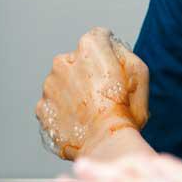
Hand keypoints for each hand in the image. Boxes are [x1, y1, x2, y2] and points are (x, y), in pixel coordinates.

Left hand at [35, 27, 150, 159]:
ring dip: (73, 95)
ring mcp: (49, 86)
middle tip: (101, 96)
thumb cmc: (125, 108)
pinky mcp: (42, 108)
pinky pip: (52, 107)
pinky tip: (78, 124)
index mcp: (88, 47)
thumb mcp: (139, 71)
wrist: (105, 143)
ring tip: (90, 114)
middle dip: (86, 75)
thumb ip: (122, 52)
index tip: (112, 67)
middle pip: (76, 63)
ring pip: (61, 85)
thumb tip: (110, 47)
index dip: (107, 52)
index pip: (98, 38)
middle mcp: (63, 61)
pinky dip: (63, 114)